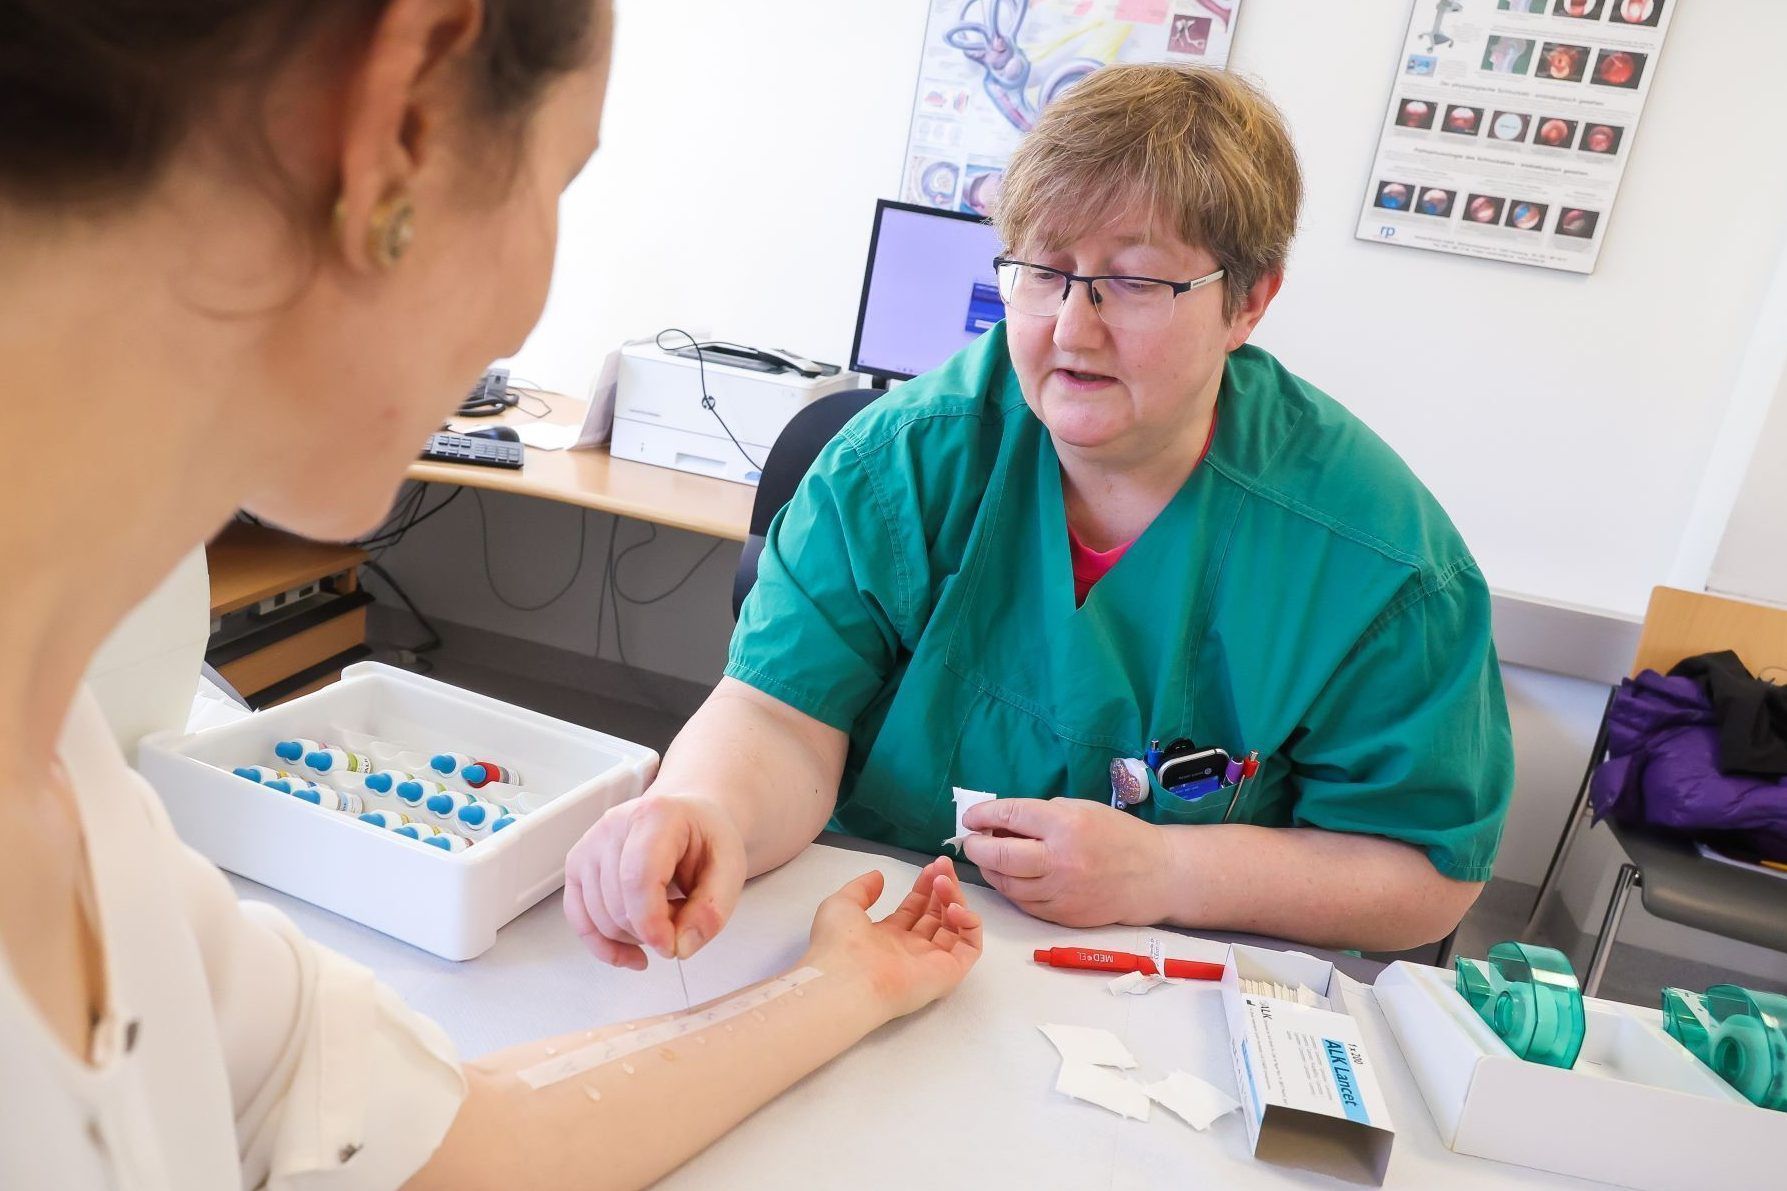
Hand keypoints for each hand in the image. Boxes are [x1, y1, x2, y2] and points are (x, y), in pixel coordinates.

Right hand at [563, 793, 745, 969]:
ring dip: (634, 936)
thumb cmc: (705, 839)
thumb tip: (681, 946)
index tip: (671, 947)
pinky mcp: (577, 865)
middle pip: (618, 902)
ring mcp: (590, 844)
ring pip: (599, 917)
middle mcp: (614, 825)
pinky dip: (604, 945)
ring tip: (665, 917)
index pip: (638, 877)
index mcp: (655, 815)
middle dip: (650, 931)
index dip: (651, 922)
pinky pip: (579, 918)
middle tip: (682, 921)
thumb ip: (712, 908)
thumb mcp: (730, 868)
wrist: (689, 819)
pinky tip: (631, 954)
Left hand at [804, 857, 982, 1019]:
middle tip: (943, 864)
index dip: (925, 887)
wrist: (848, 980)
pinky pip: (970, 947)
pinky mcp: (949, 972)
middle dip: (942, 887)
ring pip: (955, 927)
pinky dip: (970, 923)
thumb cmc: (840, 944)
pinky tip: (955, 908)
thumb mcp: (841, 905)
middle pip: (937, 915)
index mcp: (887, 938)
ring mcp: (932, 962)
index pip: (915, 909)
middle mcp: (911, 950)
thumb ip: (861, 889)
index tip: (931, 866)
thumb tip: (878, 876)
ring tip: (944, 882)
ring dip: (955, 899)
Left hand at [961, 798, 1169, 926]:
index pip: (1010, 816)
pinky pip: (1024, 903)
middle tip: (972, 841)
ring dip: (989, 869)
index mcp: (1065, 825)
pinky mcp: (1063, 915)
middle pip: (1000, 855)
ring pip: (1006, 884)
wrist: (1154, 875)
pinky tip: (1009, 877)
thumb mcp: (1081, 810)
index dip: (983, 815)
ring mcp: (1060, 891)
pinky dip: (1010, 888)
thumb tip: (999, 824)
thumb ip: (1041, 816)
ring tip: (988, 858)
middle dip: (977, 847)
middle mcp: (1060, 860)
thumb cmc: (1117, 835)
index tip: (971, 817)